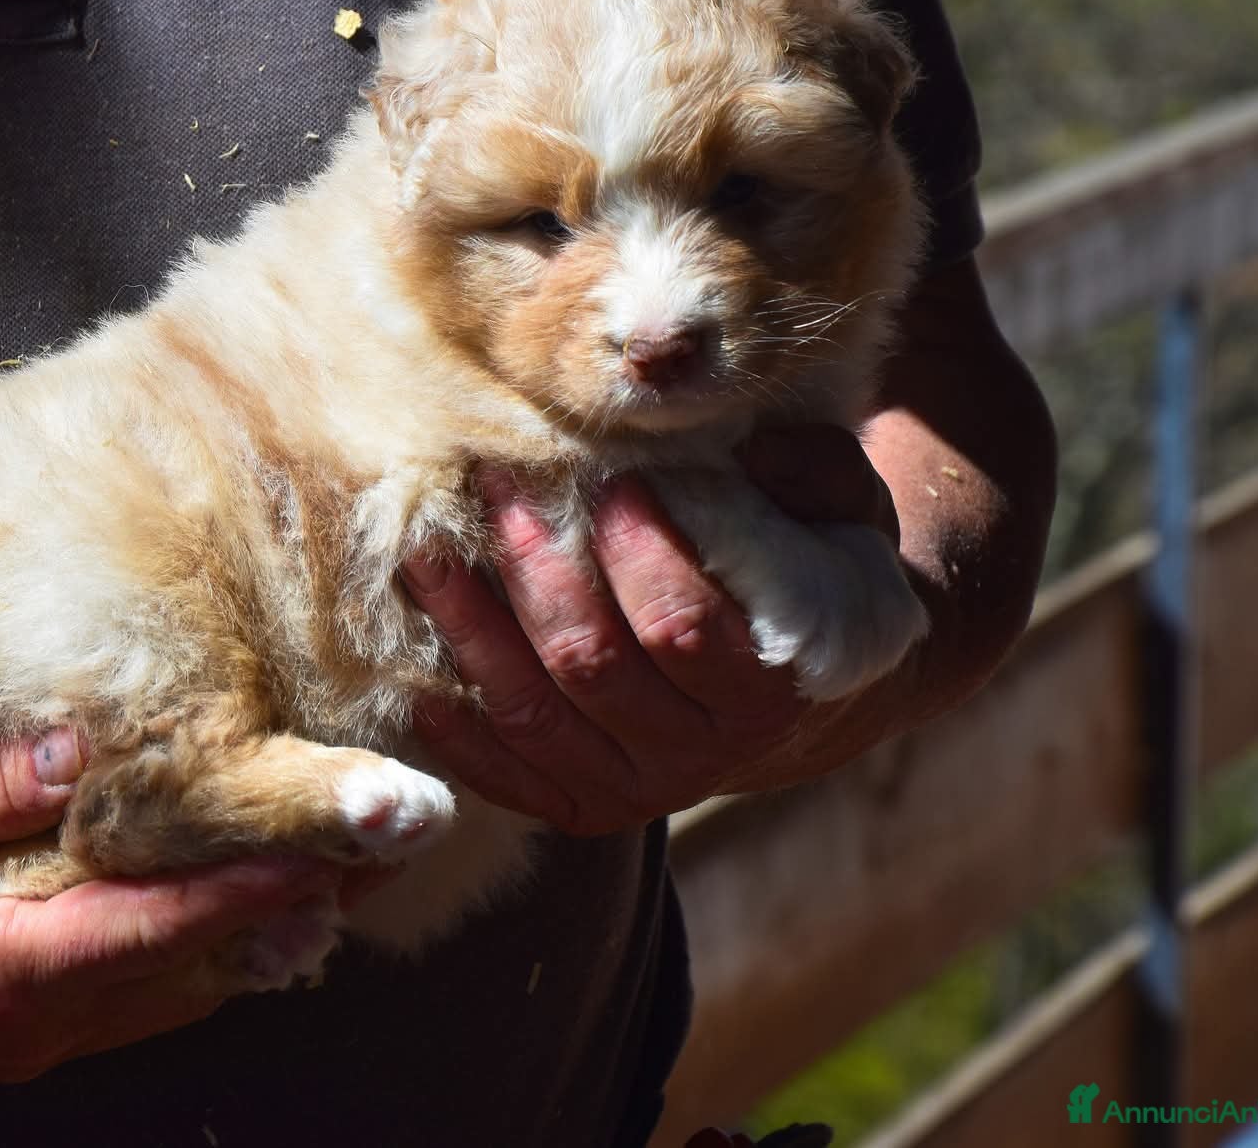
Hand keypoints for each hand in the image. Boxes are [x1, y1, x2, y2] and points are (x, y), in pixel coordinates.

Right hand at [0, 731, 342, 1080]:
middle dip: (287, 917)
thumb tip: (82, 746)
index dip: (257, 889)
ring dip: (252, 942)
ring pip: (167, 997)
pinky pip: (126, 1000)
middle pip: (190, 974)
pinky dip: (192, 959)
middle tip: (378, 861)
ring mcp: (16, 1037)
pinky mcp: (2, 1029)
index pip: (162, 928)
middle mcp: (24, 1024)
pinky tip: (233, 921)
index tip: (343, 852)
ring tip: (336, 885)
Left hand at [401, 424, 898, 834]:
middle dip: (533, 568)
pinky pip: (502, 773)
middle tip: (496, 481)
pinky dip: (451, 725)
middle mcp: (701, 758)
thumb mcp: (847, 518)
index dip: (635, 552)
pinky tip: (410, 662)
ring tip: (425, 549)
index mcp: (770, 691)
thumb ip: (817, 476)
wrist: (805, 687)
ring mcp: (634, 790)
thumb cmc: (818, 574)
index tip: (606, 475)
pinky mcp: (581, 805)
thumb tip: (756, 452)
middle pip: (589, 666)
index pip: (682, 626)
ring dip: (468, 629)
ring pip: (530, 714)